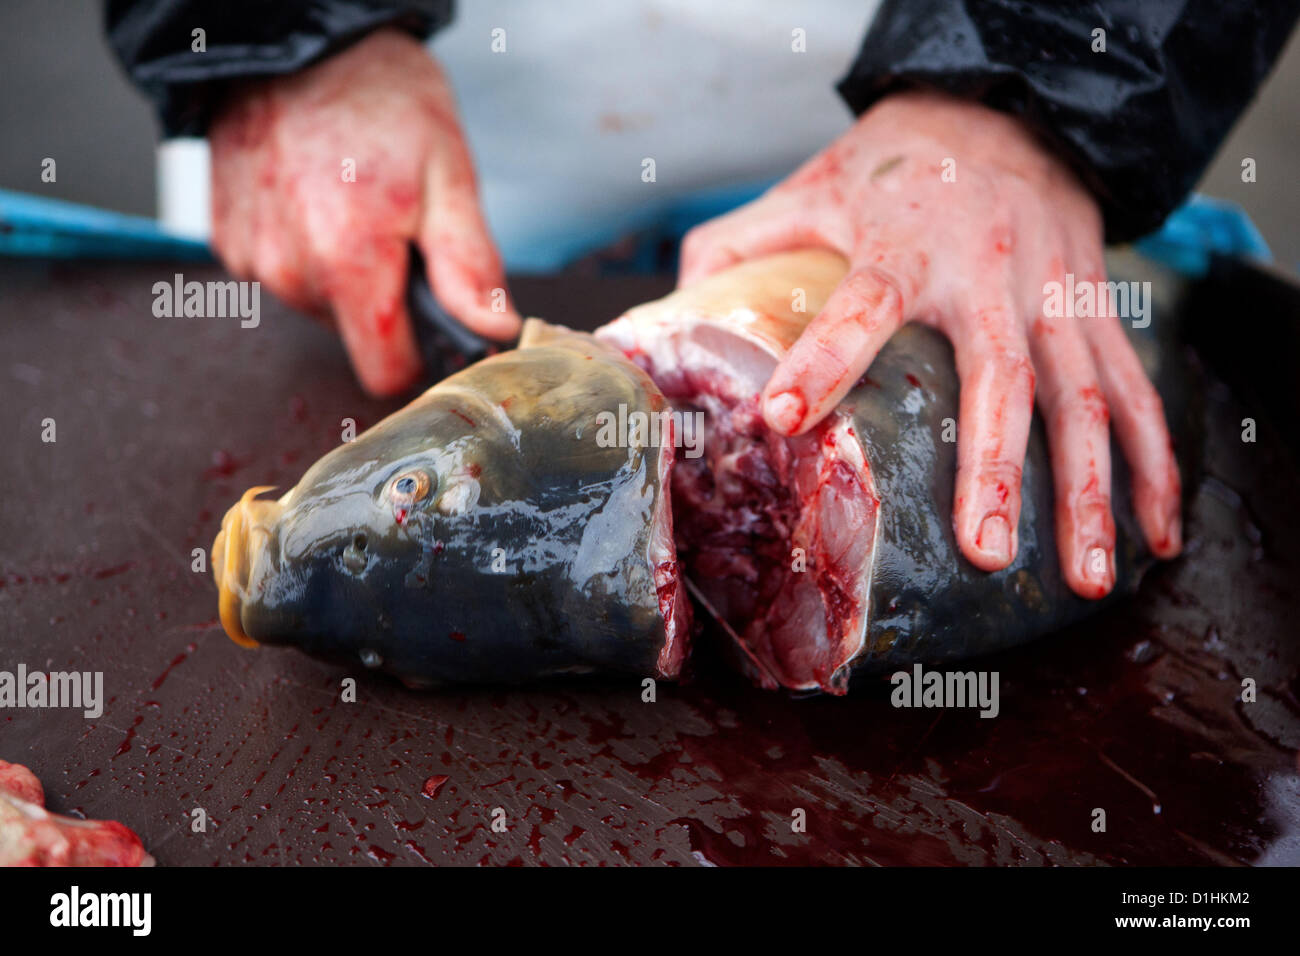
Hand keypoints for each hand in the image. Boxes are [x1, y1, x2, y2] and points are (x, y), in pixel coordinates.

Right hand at [209, 29, 517, 395]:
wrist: (293, 37)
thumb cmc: (377, 94)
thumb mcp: (449, 173)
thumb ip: (470, 266)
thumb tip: (494, 331)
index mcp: (348, 258)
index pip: (385, 373)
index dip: (420, 356)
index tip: (436, 319)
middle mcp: (289, 267)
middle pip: (354, 337)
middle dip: (385, 301)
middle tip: (399, 230)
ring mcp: (251, 255)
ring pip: (318, 306)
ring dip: (345, 273)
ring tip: (356, 204)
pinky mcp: (228, 241)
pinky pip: (282, 274)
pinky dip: (306, 250)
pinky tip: (316, 200)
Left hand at [678, 91, 1180, 598]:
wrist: (1007, 112)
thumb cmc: (894, 166)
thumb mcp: (810, 186)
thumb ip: (739, 244)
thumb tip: (674, 316)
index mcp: (904, 240)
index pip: (863, 302)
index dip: (825, 356)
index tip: (786, 420)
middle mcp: (990, 271)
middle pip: (1002, 374)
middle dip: (995, 468)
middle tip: (983, 550)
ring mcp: (1054, 294)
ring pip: (1085, 397)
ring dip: (1090, 489)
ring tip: (1085, 577)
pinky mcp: (1094, 311)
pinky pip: (1134, 390)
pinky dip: (1153, 465)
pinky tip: (1154, 537)